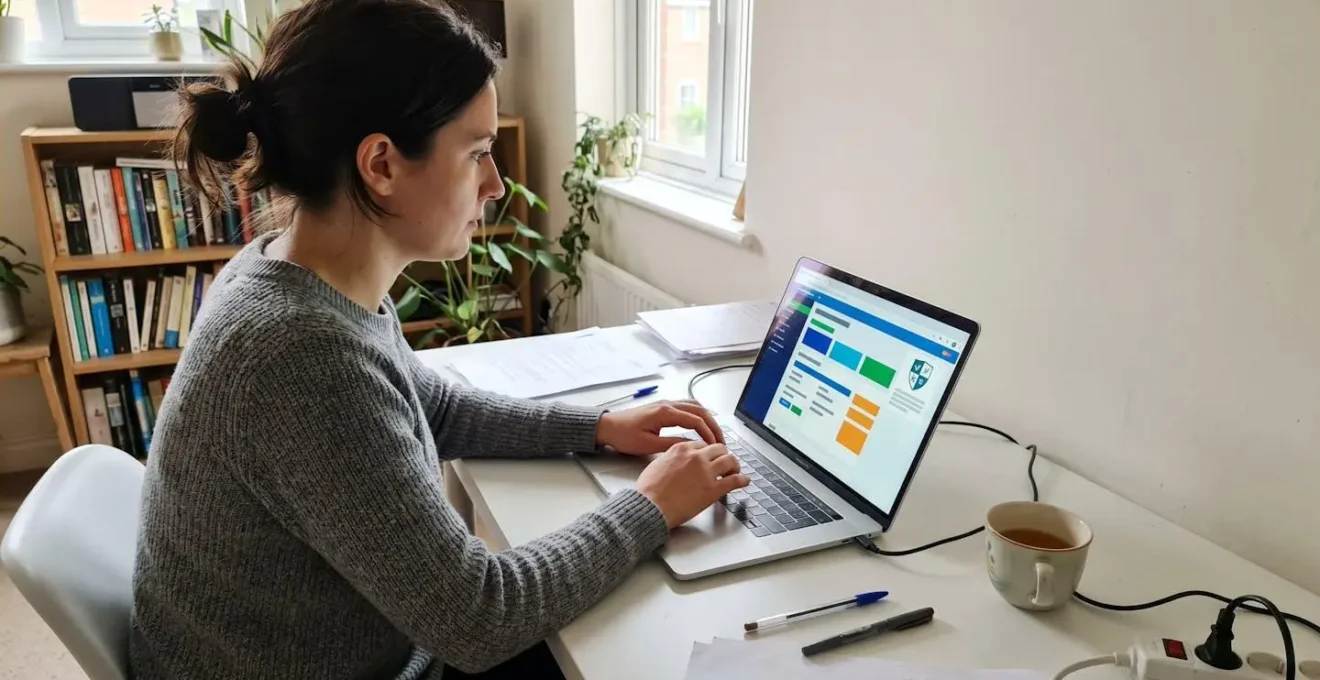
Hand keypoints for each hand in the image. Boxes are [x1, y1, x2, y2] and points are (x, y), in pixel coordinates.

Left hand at [595, 401, 723, 454]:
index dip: (709, 433)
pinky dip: (698, 414)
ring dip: (707, 418)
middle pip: (699, 410)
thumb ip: (672, 444)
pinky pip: (686, 406)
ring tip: (714, 434)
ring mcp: (665, 404)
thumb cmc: (623, 436)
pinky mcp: (662, 407)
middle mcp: (667, 404)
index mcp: (665, 412)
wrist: (607, 427)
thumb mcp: (648, 445)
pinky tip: (700, 424)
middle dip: (713, 425)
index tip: (716, 446)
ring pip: (694, 406)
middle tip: (721, 440)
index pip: (696, 420)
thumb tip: (691, 446)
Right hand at [636, 441, 749, 527]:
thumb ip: (671, 459)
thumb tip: (675, 462)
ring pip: (729, 460)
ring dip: (734, 465)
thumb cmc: (648, 490)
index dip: (708, 452)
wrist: (649, 506)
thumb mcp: (657, 464)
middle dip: (723, 455)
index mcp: (681, 449)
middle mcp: (696, 457)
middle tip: (725, 463)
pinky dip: (742, 479)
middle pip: (719, 449)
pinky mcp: (713, 489)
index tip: (710, 457)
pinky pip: (734, 480)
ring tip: (735, 471)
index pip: (702, 444)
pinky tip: (744, 481)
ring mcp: (706, 472)